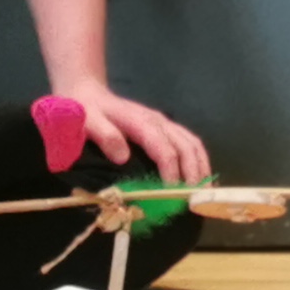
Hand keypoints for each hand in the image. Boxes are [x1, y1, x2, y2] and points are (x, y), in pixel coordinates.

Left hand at [62, 84, 211, 183]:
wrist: (87, 92)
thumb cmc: (86, 110)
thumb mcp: (87, 121)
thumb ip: (105, 136)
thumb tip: (123, 158)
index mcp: (141, 122)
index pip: (164, 148)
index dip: (171, 170)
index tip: (173, 191)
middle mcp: (158, 122)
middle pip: (186, 146)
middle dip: (193, 171)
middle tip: (194, 197)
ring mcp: (164, 123)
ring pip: (192, 143)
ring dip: (201, 165)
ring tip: (203, 189)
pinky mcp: (165, 127)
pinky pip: (189, 141)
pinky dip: (198, 159)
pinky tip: (200, 175)